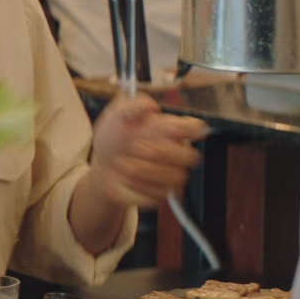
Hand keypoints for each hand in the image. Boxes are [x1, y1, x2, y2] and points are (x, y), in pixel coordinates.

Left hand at [86, 94, 207, 206]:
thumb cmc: (114, 137)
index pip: (196, 128)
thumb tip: (151, 106)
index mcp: (172, 128)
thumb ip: (133, 105)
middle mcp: (176, 151)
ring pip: (175, 177)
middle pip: (190, 156)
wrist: (103, 164)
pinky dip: (137, 185)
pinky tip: (125, 177)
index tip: (170, 128)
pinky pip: (159, 193)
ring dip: (143, 169)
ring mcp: (171, 174)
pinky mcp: (161, 193)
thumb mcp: (117, 114)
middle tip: (135, 146)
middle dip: (160, 152)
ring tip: (123, 162)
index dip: (189, 129)